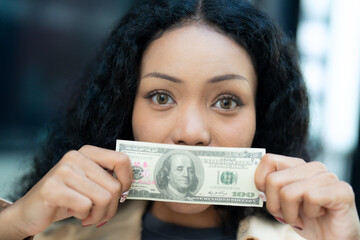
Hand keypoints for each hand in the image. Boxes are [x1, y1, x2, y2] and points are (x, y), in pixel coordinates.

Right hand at [5, 145, 131, 237]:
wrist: (31, 211)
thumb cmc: (68, 198)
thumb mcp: (90, 184)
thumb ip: (108, 179)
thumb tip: (131, 186)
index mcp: (88, 152)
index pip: (122, 160)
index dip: (127, 181)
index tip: (121, 194)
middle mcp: (76, 157)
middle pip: (114, 186)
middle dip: (111, 208)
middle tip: (100, 215)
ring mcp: (63, 170)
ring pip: (103, 198)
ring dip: (98, 215)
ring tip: (88, 216)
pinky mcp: (52, 187)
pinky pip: (85, 206)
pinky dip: (83, 216)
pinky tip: (74, 213)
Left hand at [255, 154, 359, 239]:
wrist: (332, 238)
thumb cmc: (305, 220)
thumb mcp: (280, 202)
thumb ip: (268, 189)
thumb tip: (253, 185)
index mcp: (297, 165)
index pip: (268, 160)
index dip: (260, 181)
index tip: (265, 197)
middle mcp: (312, 167)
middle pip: (273, 180)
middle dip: (274, 205)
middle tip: (286, 215)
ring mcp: (328, 176)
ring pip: (288, 193)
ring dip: (291, 214)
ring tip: (303, 217)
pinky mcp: (342, 190)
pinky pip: (311, 198)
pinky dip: (310, 214)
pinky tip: (319, 214)